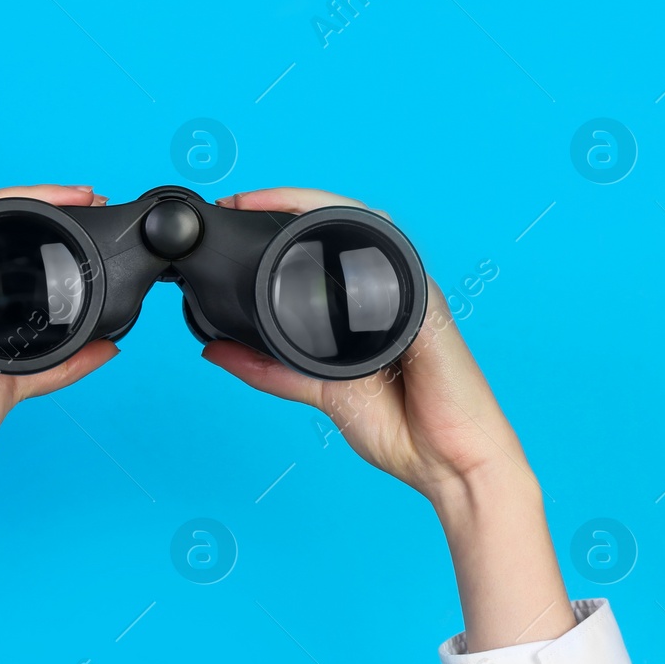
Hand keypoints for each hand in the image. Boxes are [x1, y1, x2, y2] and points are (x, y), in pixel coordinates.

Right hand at [0, 184, 119, 518]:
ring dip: (19, 200)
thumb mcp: (13, 385)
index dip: (45, 216)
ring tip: (67, 198)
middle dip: (40, 198)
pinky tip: (16, 218)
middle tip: (90, 197)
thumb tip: (108, 346)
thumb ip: (58, 363)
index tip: (91, 210)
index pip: (0, 241)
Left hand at [202, 187, 533, 506]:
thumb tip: (216, 350)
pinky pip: (392, 258)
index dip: (283, 221)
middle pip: (343, 225)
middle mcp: (389, 290)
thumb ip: (272, 370)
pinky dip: (356, 237)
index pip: (325, 248)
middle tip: (242, 200)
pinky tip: (322, 228)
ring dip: (317, 206)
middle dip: (291, 201)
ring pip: (366, 227)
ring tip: (268, 201)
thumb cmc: (404, 429)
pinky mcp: (425, 305)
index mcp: (367, 305)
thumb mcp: (322, 393)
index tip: (237, 213)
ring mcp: (409, 293)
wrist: (449, 463)